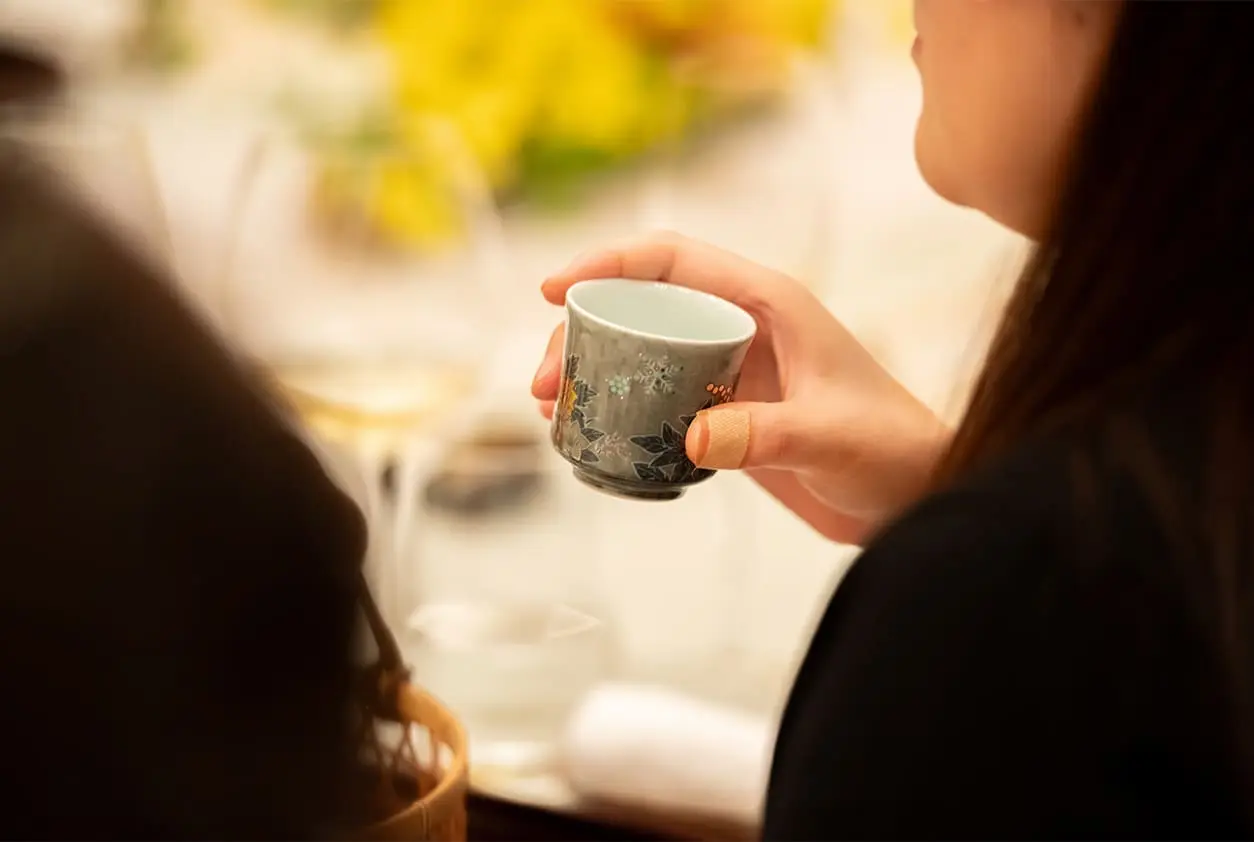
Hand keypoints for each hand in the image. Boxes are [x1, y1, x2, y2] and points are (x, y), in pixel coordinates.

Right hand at [532, 232, 950, 544]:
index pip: (674, 260)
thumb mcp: (830, 438)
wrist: (915, 495)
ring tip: (549, 405)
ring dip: (591, 370)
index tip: (554, 289)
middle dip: (583, 331)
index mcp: (769, 303)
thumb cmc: (891, 450)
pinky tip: (585, 429)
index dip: (609, 263)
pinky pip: (655, 395)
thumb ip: (765, 434)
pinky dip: (616, 406)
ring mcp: (730, 370)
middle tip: (542, 379)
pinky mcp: (724, 414)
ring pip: (642, 350)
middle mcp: (743, 327)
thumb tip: (688, 439)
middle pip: (643, 306)